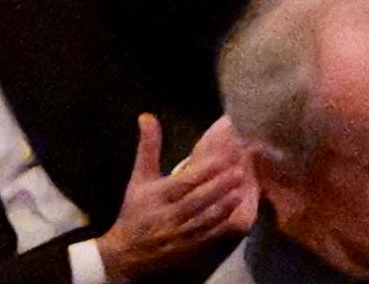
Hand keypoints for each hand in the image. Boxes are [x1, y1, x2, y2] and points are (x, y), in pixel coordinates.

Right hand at [97, 114, 262, 277]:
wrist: (126, 253)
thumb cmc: (135, 210)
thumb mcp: (139, 178)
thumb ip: (147, 147)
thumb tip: (147, 116)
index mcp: (157, 196)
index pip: (184, 182)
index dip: (205, 171)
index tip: (225, 157)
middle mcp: (168, 216)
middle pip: (198, 200)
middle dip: (220, 185)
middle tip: (241, 169)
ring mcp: (179, 235)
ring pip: (205, 219)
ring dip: (225, 204)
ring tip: (242, 188)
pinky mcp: (188, 249)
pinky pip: (208, 237)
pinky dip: (222, 225)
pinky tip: (236, 213)